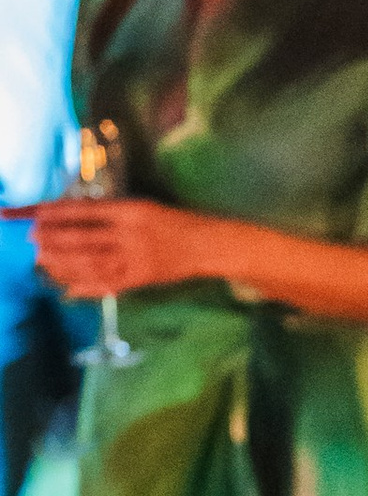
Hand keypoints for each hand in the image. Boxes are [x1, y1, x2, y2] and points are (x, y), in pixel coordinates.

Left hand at [32, 197, 200, 296]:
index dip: (57, 213)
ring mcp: (135, 258)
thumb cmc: (173, 223)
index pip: (85, 210)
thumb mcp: (142, 208)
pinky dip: (86, 287)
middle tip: (32, 239)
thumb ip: (110, 213)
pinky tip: (67, 288)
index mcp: (131, 210)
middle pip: (83, 238)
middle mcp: (130, 234)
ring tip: (43, 260)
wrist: (208, 245)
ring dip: (63, 263)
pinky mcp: (141, 278)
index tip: (35, 214)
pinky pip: (108, 284)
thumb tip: (70, 217)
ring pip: (91, 262)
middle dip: (54, 239)